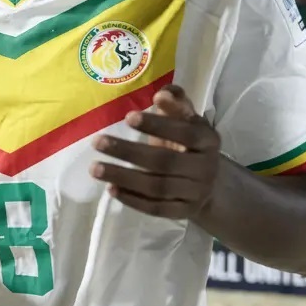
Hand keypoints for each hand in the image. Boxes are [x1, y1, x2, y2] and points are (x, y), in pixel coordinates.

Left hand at [92, 85, 219, 219]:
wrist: (211, 183)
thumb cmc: (189, 143)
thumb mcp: (187, 121)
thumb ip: (176, 104)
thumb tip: (161, 94)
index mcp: (208, 140)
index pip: (184, 133)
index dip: (157, 126)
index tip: (128, 117)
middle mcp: (205, 168)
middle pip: (165, 162)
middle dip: (129, 152)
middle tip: (97, 142)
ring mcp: (195, 192)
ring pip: (157, 188)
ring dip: (123, 178)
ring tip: (94, 168)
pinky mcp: (184, 211)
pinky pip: (156, 208)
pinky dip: (132, 200)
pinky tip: (110, 189)